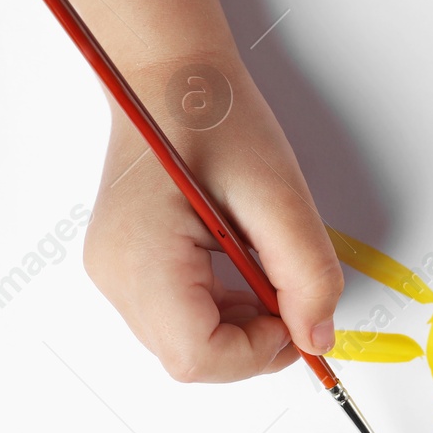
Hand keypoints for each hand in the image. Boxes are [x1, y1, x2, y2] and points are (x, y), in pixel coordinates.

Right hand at [83, 51, 341, 382]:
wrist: (172, 74)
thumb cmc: (211, 114)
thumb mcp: (280, 196)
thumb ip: (307, 275)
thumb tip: (317, 335)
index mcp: (142, 260)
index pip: (197, 357)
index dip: (257, 353)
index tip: (296, 320)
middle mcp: (115, 276)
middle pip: (190, 358)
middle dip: (251, 341)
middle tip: (288, 294)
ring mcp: (114, 273)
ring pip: (186, 341)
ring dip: (238, 323)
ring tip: (262, 265)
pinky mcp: (126, 265)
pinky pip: (178, 314)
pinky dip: (220, 304)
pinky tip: (239, 260)